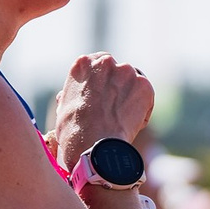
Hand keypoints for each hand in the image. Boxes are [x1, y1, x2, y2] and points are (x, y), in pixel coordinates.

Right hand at [49, 54, 155, 171]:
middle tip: (116, 107)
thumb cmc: (74, 133)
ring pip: (134, 83)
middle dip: (120, 86)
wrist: (93, 146)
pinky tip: (131, 125)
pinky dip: (142, 112)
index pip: (99, 62)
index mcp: (83, 64)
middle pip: (119, 71)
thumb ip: (71, 96)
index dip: (104, 80)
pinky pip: (146, 98)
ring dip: (131, 98)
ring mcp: (126, 72)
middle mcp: (105, 62)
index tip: (105, 93)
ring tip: (122, 120)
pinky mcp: (144, 86)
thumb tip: (66, 96)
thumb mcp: (63, 109)